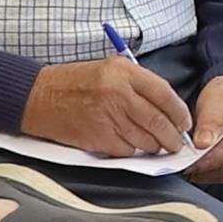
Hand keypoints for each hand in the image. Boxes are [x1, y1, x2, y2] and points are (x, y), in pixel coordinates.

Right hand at [20, 54, 195, 155]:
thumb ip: (138, 84)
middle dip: (172, 138)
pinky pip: (126, 150)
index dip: (179, 113)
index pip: (164, 94)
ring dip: (154, 147)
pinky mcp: (97, 137)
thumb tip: (167, 109)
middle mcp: (118, 92)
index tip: (185, 124)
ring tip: (155, 146)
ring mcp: (108, 116)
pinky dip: (132, 151)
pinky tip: (129, 146)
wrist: (37, 97)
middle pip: (159, 121)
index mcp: (123, 72)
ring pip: (145, 140)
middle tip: (176, 144)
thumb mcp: (108, 70)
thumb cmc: (75, 83)